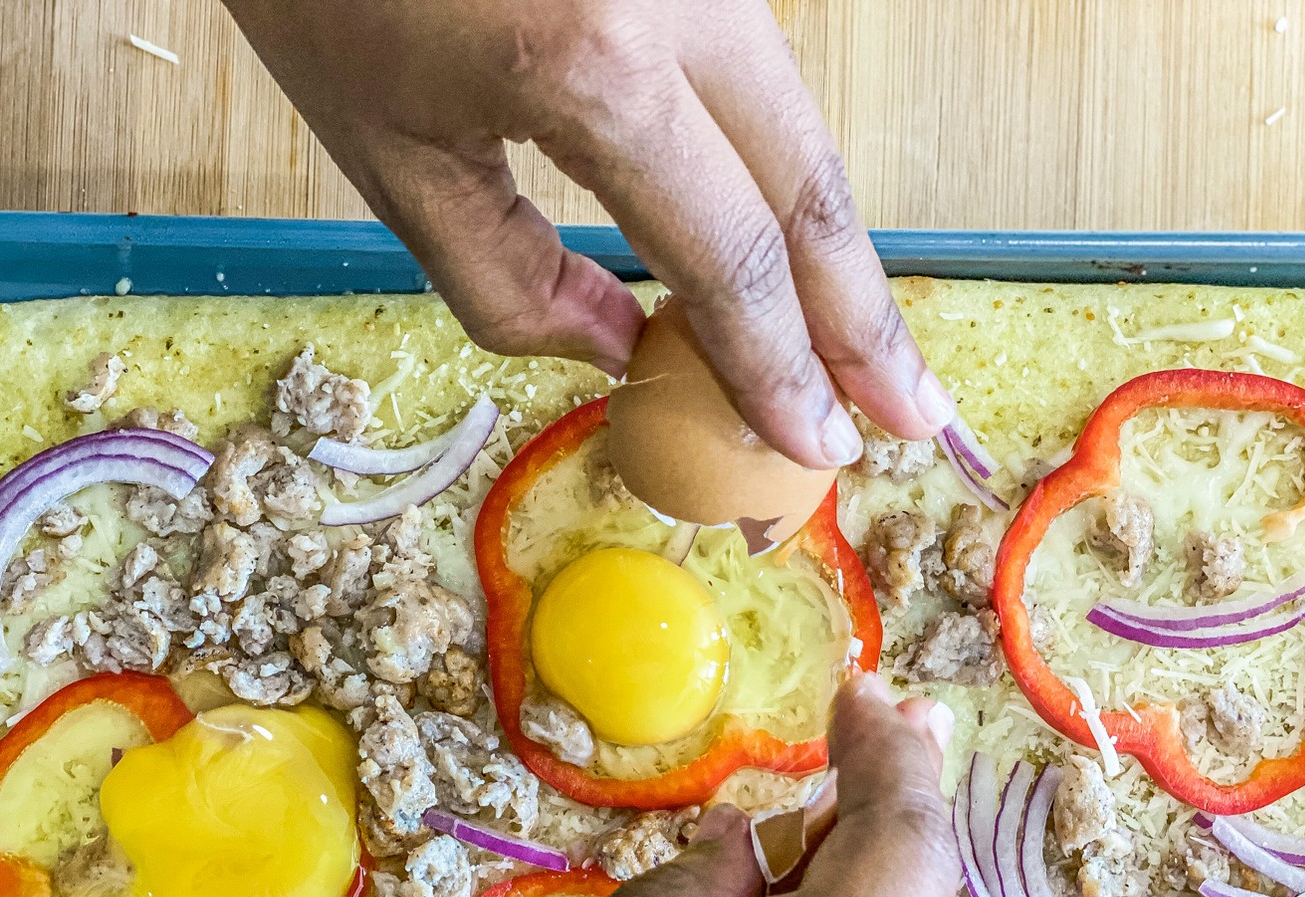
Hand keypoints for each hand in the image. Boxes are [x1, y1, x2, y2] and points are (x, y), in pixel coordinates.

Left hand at [221, 0, 955, 467]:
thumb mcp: (393, 158)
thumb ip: (511, 283)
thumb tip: (625, 350)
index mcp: (599, 67)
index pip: (732, 254)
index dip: (782, 365)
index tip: (819, 444)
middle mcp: (687, 0)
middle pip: (812, 189)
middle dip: (865, 320)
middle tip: (910, 414)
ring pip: (802, 131)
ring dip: (835, 256)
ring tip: (865, 351)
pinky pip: (762, 83)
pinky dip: (785, 184)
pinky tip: (797, 251)